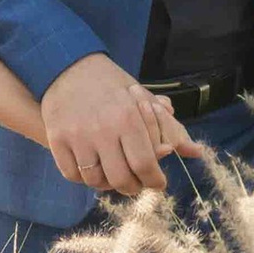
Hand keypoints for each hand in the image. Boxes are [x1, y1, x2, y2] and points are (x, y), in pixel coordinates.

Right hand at [40, 53, 191, 195]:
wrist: (68, 65)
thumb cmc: (111, 84)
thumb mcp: (141, 99)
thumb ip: (168, 128)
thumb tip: (197, 152)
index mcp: (128, 118)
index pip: (145, 164)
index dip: (154, 180)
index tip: (158, 183)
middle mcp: (102, 129)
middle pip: (121, 178)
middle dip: (133, 187)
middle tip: (137, 184)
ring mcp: (77, 136)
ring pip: (95, 180)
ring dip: (107, 184)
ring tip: (114, 177)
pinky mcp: (57, 139)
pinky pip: (71, 174)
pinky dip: (83, 178)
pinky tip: (92, 169)